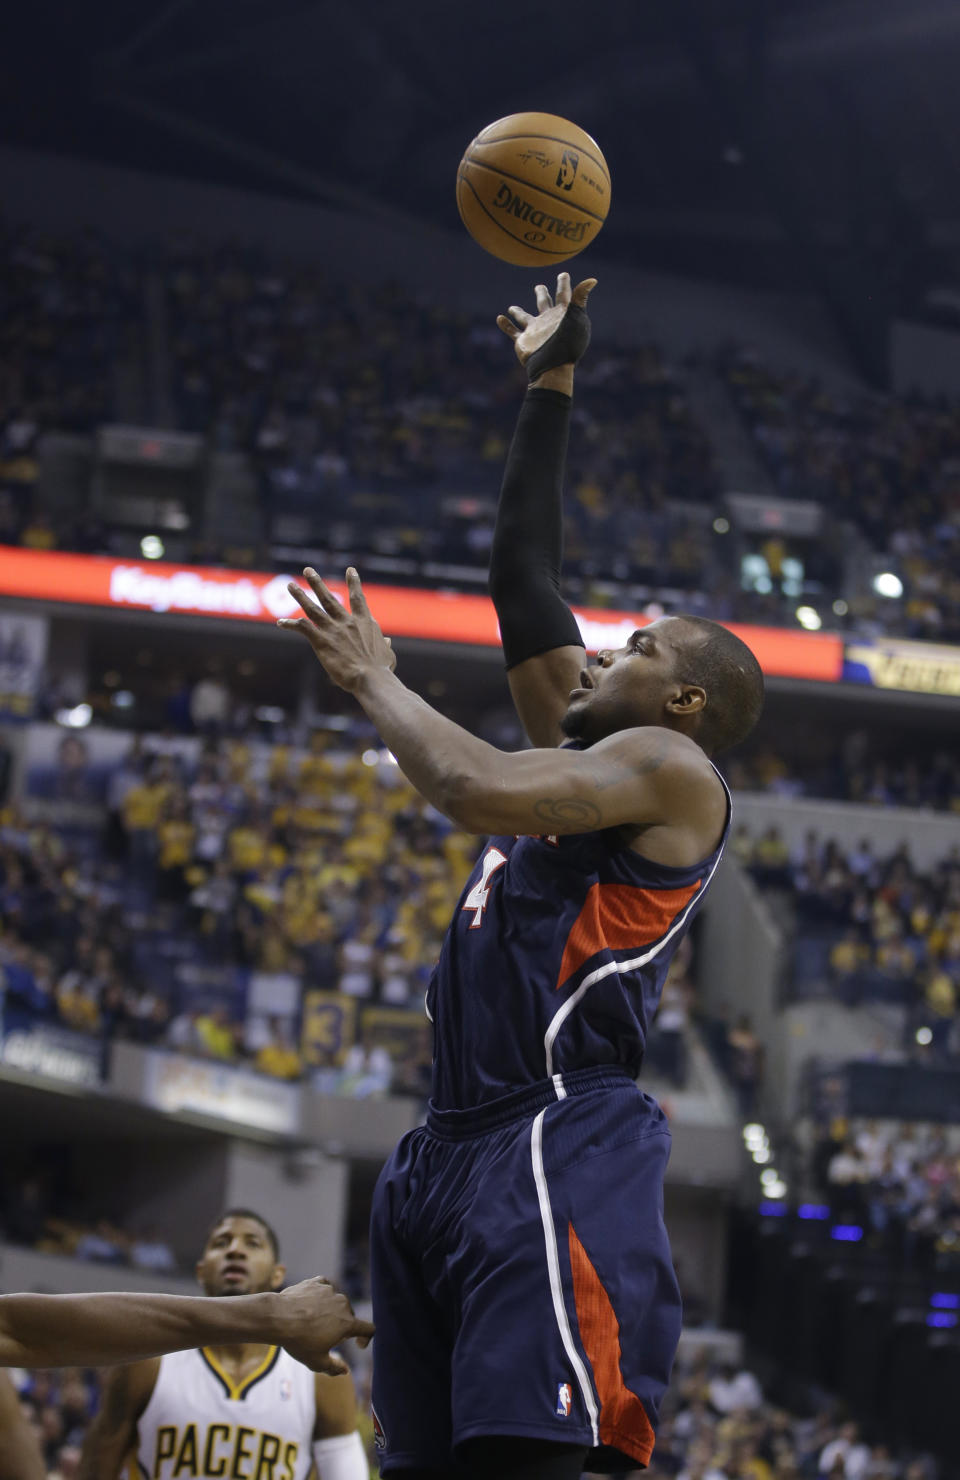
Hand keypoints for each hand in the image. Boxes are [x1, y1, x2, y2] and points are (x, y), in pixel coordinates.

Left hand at [274, 1277, 373, 1375]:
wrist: (277, 1317)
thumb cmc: (299, 1341)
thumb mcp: (317, 1362)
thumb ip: (335, 1368)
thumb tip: (345, 1371)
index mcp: (347, 1324)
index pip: (368, 1329)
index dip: (366, 1338)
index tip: (357, 1344)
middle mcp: (343, 1304)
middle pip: (349, 1316)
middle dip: (342, 1326)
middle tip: (325, 1336)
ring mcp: (330, 1291)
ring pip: (336, 1302)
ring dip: (330, 1311)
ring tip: (312, 1322)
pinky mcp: (317, 1282)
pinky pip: (324, 1289)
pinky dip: (320, 1296)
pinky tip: (310, 1304)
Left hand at [278, 567, 395, 691]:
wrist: (370, 678)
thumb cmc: (381, 670)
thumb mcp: (388, 655)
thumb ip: (385, 645)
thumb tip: (387, 641)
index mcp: (364, 623)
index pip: (358, 598)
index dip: (354, 583)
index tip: (350, 570)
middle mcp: (347, 622)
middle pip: (329, 598)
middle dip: (317, 583)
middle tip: (308, 570)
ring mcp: (333, 630)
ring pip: (313, 609)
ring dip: (300, 596)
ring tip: (290, 586)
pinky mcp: (321, 641)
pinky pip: (303, 628)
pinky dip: (291, 624)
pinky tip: (280, 622)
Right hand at [496, 271, 595, 384]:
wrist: (553, 367)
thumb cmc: (568, 344)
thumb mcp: (576, 318)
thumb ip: (580, 298)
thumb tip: (593, 280)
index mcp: (562, 315)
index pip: (564, 295)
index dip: (564, 285)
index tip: (564, 275)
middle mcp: (548, 321)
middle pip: (544, 304)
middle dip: (542, 295)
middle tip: (539, 287)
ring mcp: (534, 331)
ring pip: (524, 317)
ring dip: (518, 312)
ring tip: (512, 307)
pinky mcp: (523, 341)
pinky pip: (512, 331)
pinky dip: (505, 325)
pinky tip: (499, 318)